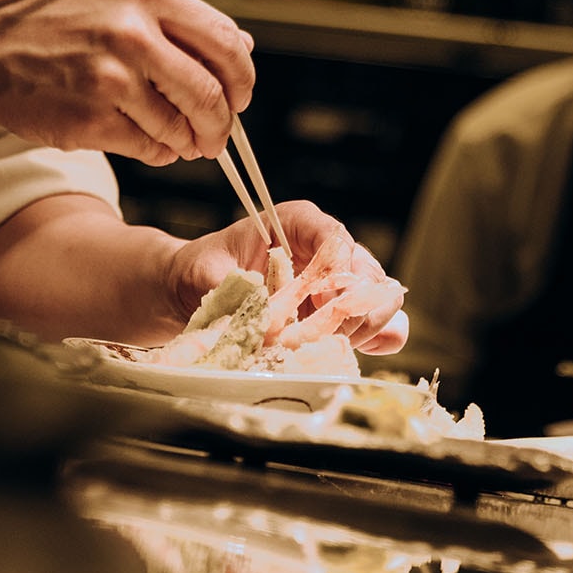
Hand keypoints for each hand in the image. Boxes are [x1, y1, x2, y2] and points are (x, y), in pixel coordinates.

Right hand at [0, 0, 254, 163]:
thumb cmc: (46, 17)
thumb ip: (175, 15)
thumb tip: (239, 44)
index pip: (223, 41)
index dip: (242, 77)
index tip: (239, 94)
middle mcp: (133, 33)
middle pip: (210, 91)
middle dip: (224, 122)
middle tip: (219, 133)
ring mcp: (111, 79)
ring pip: (180, 125)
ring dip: (190, 141)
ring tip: (183, 140)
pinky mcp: (91, 119)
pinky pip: (147, 147)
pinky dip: (159, 152)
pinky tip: (152, 144)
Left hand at [168, 199, 408, 354]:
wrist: (195, 289)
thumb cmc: (204, 270)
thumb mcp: (210, 274)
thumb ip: (239, 292)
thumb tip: (270, 323)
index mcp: (298, 222)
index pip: (336, 239)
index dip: (338, 272)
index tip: (323, 302)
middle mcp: (325, 247)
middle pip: (367, 272)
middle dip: (353, 306)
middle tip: (325, 333)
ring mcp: (338, 280)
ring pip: (378, 300)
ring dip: (360, 327)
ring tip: (326, 345)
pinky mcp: (340, 311)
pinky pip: (376, 324)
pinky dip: (373, 339)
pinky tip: (353, 350)